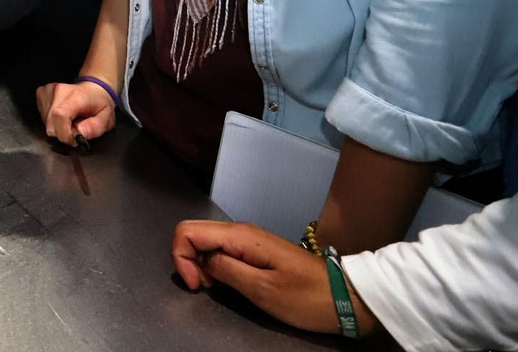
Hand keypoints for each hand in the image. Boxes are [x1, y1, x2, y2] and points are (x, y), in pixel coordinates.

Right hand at [36, 79, 116, 145]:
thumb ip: (95, 127)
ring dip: (57, 126)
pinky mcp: (41, 92)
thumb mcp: (106, 119)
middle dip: (62, 133)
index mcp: (76, 96)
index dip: (64, 133)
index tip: (74, 139)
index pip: (60, 115)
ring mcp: (48, 90)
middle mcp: (58, 90)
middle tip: (74, 130)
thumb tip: (79, 134)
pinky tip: (62, 115)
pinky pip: (42, 116)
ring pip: (45, 122)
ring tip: (70, 120)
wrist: (93, 88)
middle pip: (50, 124)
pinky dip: (51, 120)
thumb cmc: (100, 105)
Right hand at [172, 221, 375, 336]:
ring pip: (206, 242)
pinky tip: (228, 284)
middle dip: (188, 260)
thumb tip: (202, 262)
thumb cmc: (306, 297)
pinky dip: (215, 266)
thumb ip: (225, 270)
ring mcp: (249, 240)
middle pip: (194, 232)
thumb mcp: (262, 289)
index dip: (181, 258)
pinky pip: (222, 251)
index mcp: (240, 236)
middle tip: (204, 289)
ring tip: (217, 289)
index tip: (198, 287)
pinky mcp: (256, 251)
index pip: (187, 231)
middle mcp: (241, 231)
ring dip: (201, 265)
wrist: (347, 298)